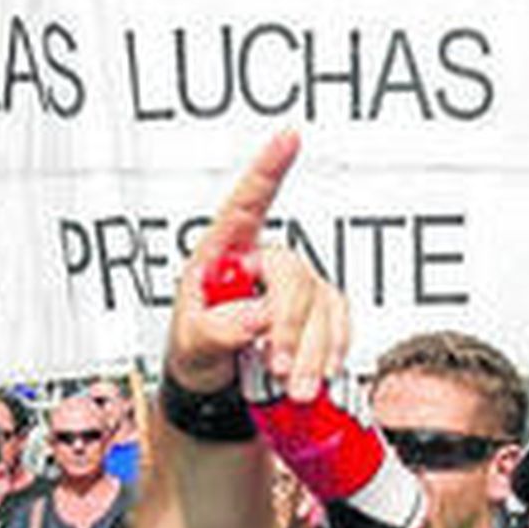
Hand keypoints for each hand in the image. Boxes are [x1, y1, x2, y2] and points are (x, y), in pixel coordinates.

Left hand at [167, 132, 348, 399]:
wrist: (217, 390)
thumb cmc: (196, 354)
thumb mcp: (190, 345)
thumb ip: (216, 329)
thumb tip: (255, 316)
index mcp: (223, 255)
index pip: (245, 205)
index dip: (268, 169)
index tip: (289, 137)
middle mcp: (263, 263)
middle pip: (292, 275)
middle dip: (287, 326)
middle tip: (274, 368)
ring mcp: (295, 287)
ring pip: (321, 305)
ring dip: (310, 351)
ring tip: (292, 388)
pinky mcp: (318, 313)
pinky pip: (338, 323)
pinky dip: (330, 351)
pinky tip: (315, 373)